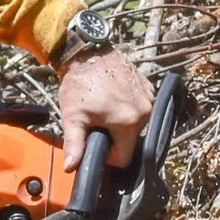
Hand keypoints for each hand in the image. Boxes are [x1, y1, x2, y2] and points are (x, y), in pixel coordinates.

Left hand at [59, 46, 153, 170]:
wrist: (88, 51)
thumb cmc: (79, 83)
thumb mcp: (73, 117)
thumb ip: (74, 144)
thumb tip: (70, 167)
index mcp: (128, 123)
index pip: (124, 158)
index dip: (109, 157)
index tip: (96, 141)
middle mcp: (144, 111)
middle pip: (131, 141)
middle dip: (115, 136)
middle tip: (97, 121)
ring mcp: (149, 98)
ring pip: (137, 124)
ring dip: (122, 122)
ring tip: (105, 108)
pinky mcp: (149, 86)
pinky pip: (141, 108)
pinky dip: (129, 107)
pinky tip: (114, 97)